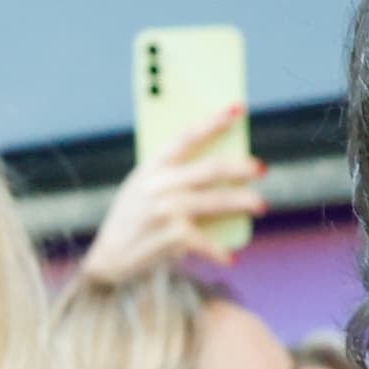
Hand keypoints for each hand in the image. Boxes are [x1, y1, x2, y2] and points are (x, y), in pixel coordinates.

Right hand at [79, 101, 264, 286]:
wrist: (108, 257)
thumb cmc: (131, 220)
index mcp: (151, 168)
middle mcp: (158, 185)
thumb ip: (170, 177)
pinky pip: (206, 241)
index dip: (213, 123)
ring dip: (242, 202)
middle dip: (240, 167)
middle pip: (210, 169)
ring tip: (260, 205)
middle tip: (260, 168)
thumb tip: (219, 169)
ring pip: (216, 201)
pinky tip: (230, 257)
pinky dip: (219, 251)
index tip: (236, 110)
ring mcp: (166, 210)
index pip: (186, 137)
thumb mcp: (142, 189)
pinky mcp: (172, 236)